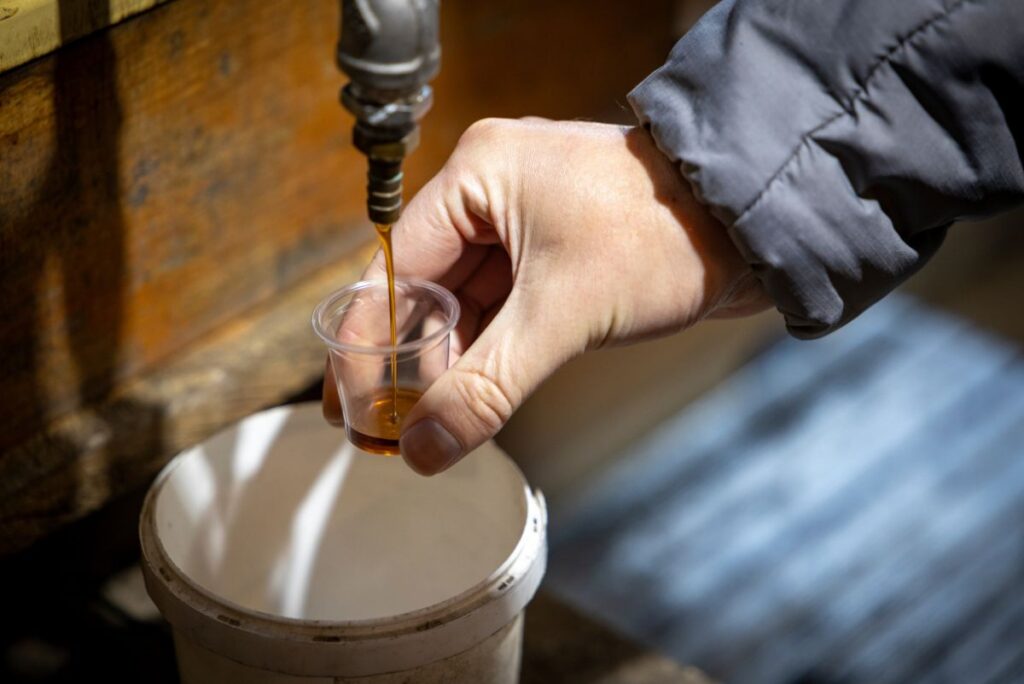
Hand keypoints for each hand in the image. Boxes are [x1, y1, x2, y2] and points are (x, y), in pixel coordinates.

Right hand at [324, 118, 768, 473]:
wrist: (756, 224)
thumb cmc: (666, 238)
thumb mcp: (565, 315)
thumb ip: (488, 385)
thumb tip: (424, 448)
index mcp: (477, 177)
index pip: (395, 270)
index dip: (368, 346)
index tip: (352, 411)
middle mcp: (491, 194)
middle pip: (422, 292)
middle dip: (407, 365)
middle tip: (389, 433)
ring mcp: (524, 226)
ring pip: (462, 308)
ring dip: (449, 368)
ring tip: (428, 428)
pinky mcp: (554, 257)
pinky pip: (501, 313)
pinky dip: (487, 357)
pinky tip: (470, 402)